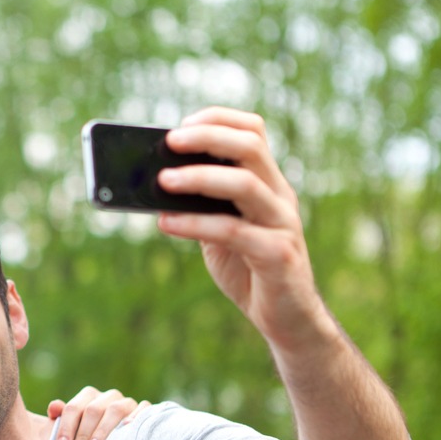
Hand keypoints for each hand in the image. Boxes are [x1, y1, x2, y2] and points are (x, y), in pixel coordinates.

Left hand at [47, 386, 148, 439]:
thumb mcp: (71, 432)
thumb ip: (60, 421)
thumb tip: (53, 408)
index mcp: (89, 397)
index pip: (74, 407)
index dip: (66, 426)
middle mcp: (108, 397)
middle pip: (94, 409)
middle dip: (83, 433)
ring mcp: (127, 403)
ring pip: (115, 409)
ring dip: (103, 430)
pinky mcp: (146, 412)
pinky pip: (143, 409)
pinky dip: (136, 417)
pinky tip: (127, 429)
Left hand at [156, 107, 330, 351]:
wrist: (285, 319)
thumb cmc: (248, 270)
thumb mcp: (219, 231)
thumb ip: (199, 206)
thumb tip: (155, 184)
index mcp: (268, 184)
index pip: (253, 133)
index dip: (219, 120)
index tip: (182, 123)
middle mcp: (279, 197)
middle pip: (250, 148)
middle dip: (208, 138)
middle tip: (169, 141)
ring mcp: (282, 224)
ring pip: (246, 184)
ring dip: (200, 178)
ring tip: (162, 180)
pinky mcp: (277, 255)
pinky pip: (234, 231)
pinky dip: (196, 224)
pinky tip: (166, 223)